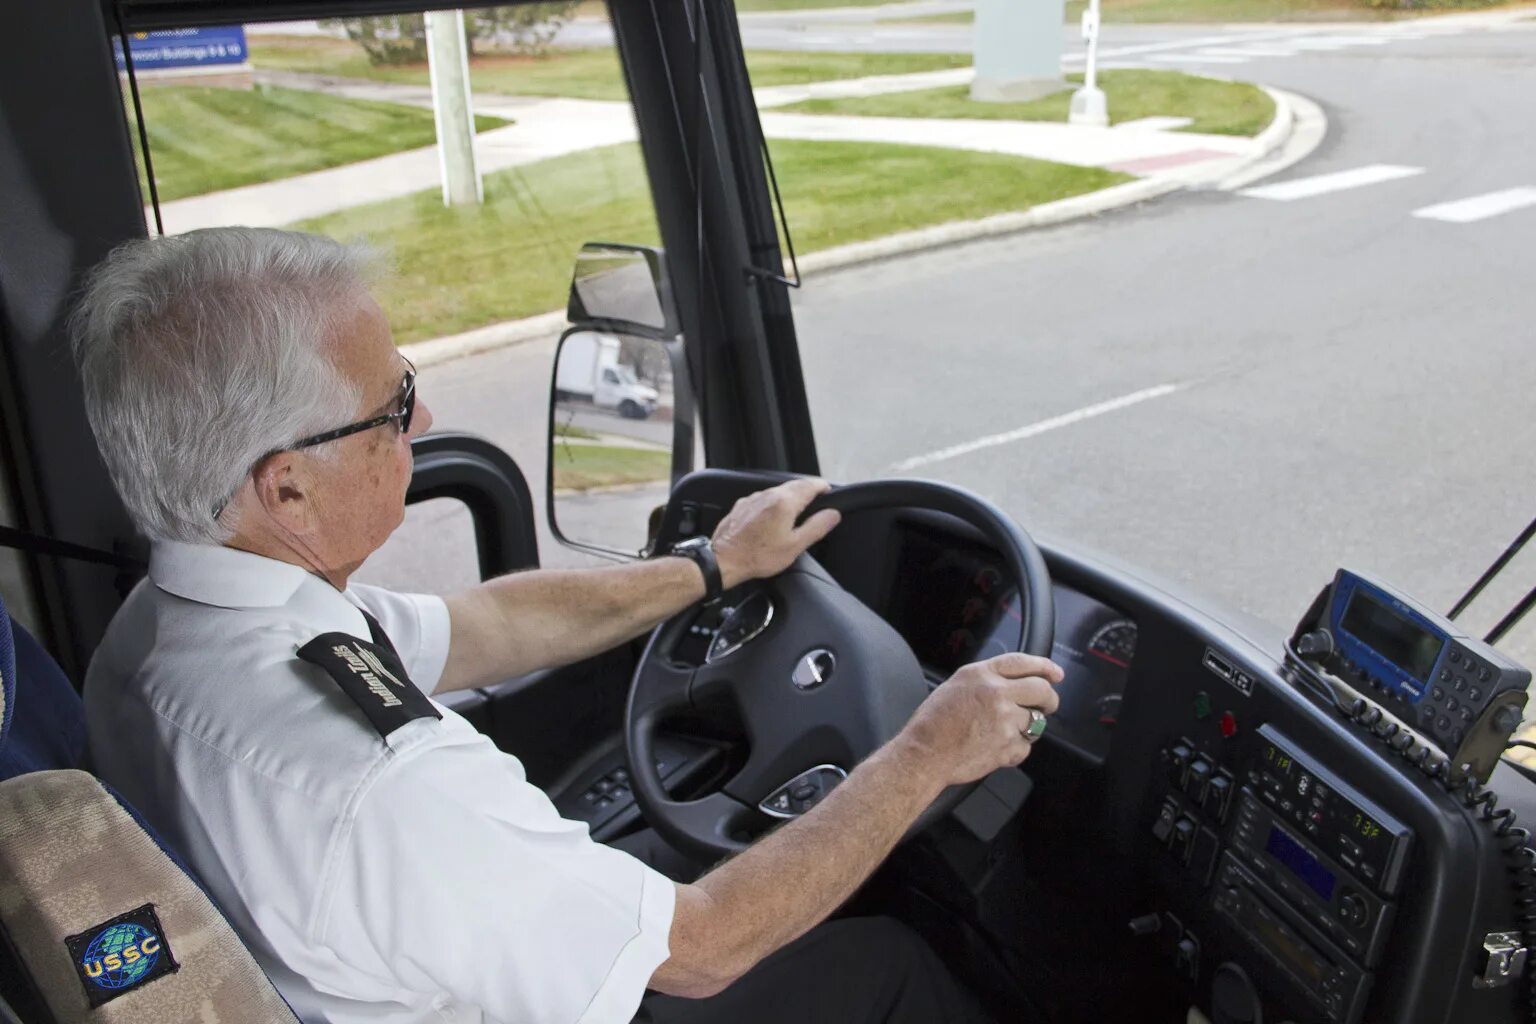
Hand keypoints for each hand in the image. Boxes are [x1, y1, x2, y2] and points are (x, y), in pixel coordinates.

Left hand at [710, 479, 841, 588]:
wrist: (724, 560)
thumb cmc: (759, 556)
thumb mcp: (795, 546)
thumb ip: (816, 527)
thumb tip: (833, 514)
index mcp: (785, 502)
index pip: (810, 485)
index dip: (822, 487)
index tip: (829, 492)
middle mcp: (768, 494)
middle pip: (794, 485)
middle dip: (808, 490)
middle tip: (817, 500)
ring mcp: (753, 498)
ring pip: (778, 490)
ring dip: (790, 496)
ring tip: (798, 509)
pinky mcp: (742, 505)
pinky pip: (763, 498)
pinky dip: (774, 503)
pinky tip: (773, 517)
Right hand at [895, 653, 1064, 786]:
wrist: (924, 753)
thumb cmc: (932, 723)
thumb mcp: (956, 686)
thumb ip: (985, 681)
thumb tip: (1012, 684)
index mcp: (982, 675)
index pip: (1023, 662)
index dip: (1044, 666)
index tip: (1055, 673)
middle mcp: (997, 693)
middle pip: (1042, 690)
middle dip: (1049, 699)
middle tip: (1046, 705)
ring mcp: (1005, 720)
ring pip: (1037, 721)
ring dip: (1028, 727)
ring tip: (1008, 732)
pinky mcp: (1008, 746)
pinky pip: (1025, 747)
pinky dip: (1015, 750)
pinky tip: (997, 748)